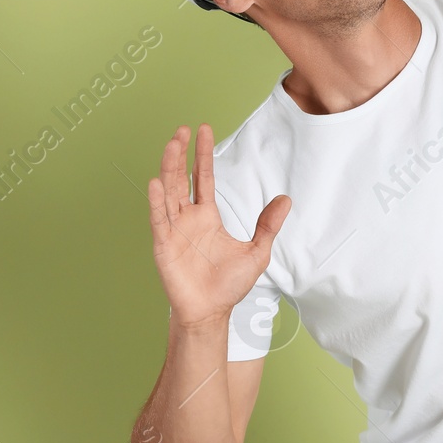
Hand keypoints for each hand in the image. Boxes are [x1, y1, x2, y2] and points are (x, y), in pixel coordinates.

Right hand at [145, 123, 290, 328]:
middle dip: (181, 154)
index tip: (203, 130)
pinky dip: (156, 202)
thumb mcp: (257, 252)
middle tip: (183, 129)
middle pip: (181, 179)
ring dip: (168, 168)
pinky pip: (159, 220)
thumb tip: (286, 199)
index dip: (203, 155)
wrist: (211, 312)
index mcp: (207, 216)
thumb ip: (268, 225)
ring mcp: (174, 230)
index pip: (204, 178)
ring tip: (171, 145)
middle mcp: (188, 218)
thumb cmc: (229, 285)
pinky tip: (156, 183)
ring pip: (168, 192)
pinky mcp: (164, 246)